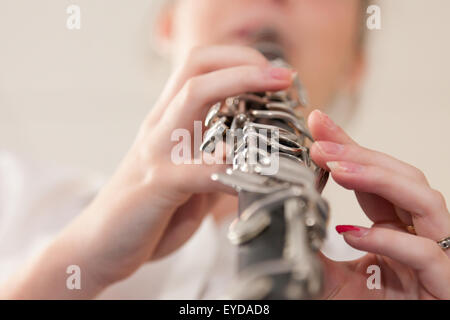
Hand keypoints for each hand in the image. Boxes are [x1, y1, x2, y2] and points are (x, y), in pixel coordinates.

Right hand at [0, 46, 294, 298]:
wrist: (98, 244)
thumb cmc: (147, 212)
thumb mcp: (185, 181)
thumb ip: (212, 166)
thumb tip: (251, 160)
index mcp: (167, 124)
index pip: (197, 70)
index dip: (237, 61)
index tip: (273, 75)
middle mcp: (160, 128)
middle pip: (196, 70)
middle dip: (244, 63)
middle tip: (282, 75)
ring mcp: (156, 152)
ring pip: (193, 97)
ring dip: (240, 86)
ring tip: (276, 93)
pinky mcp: (155, 185)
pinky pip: (199, 169)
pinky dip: (232, 169)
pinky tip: (256, 177)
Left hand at [308, 109, 449, 298]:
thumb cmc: (363, 312)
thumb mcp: (326, 274)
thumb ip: (311, 244)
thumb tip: (284, 208)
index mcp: (395, 230)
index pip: (375, 179)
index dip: (349, 148)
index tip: (318, 125)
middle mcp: (419, 236)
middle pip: (402, 178)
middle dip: (361, 154)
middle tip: (320, 144)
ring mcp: (437, 259)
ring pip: (424, 202)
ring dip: (378, 179)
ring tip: (337, 169)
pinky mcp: (445, 285)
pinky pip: (426, 254)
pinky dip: (389, 240)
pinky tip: (352, 233)